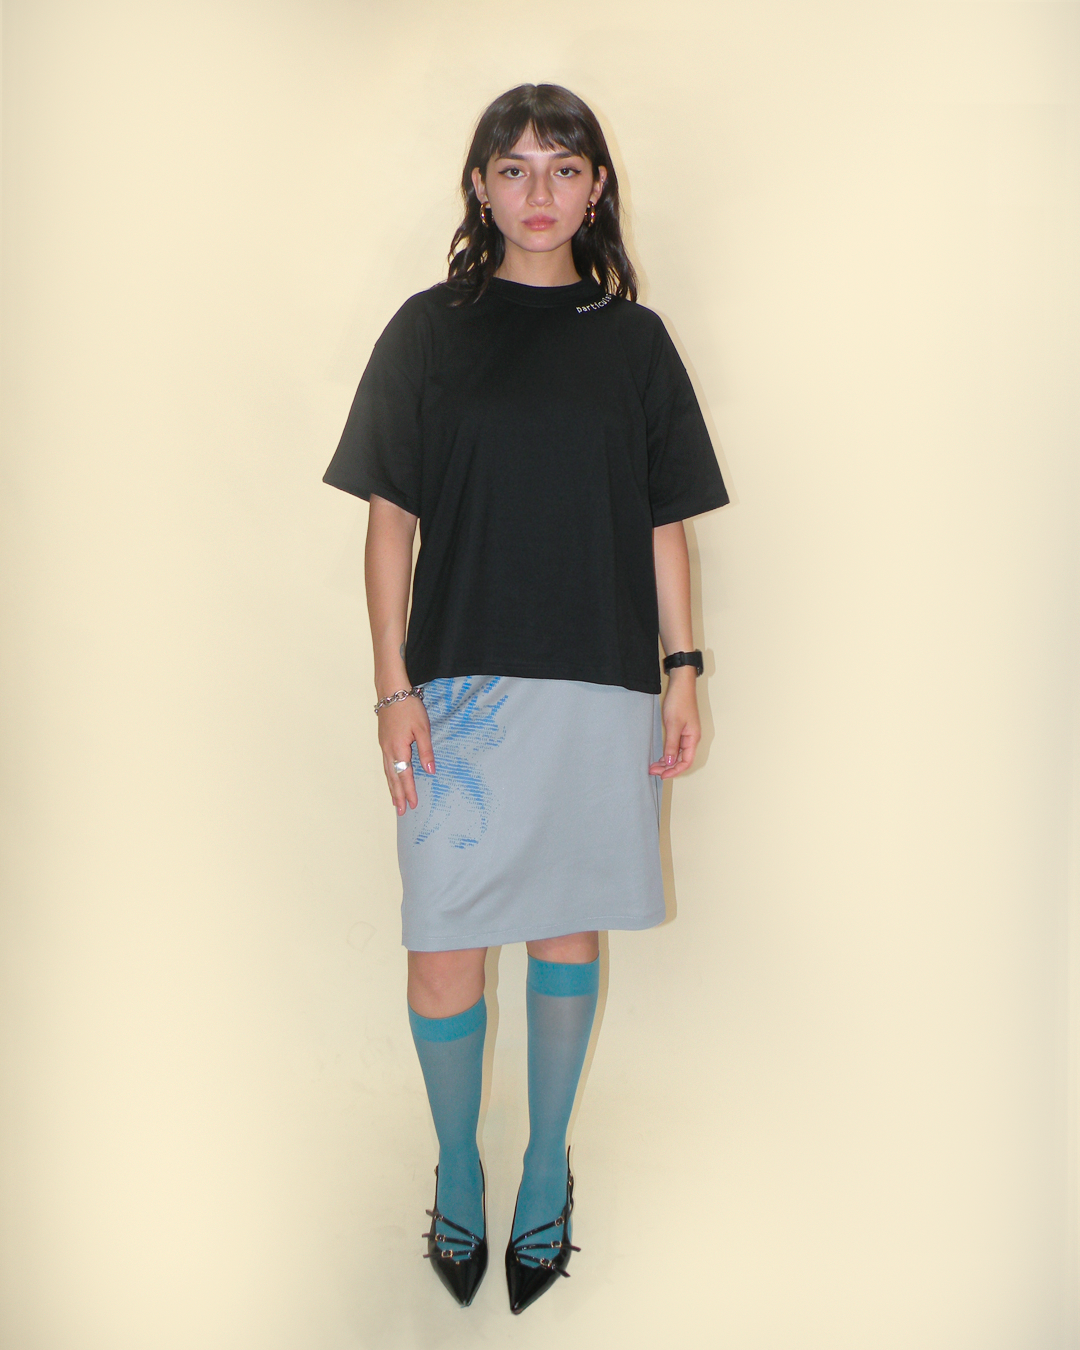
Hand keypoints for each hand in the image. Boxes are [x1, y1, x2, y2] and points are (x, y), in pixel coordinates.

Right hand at [378, 698, 434, 814]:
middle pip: (393, 778)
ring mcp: (383, 746)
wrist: (390, 691)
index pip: (405, 776)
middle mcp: (388, 750)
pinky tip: (391, 778)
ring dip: (392, 788)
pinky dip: (388, 776)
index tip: (412, 805)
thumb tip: (430, 772)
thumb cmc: (408, 708)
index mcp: (399, 749)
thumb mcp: (423, 729)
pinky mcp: (383, 741)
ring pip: (387, 772)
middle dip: (397, 795)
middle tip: (401, 811)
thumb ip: (426, 751)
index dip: (409, 791)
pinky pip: (385, 764)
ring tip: (395, 801)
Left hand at [648, 668, 700, 778]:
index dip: (675, 771)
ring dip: (666, 762)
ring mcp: (686, 735)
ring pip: (677, 755)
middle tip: (653, 771)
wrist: (680, 685)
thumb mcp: (673, 725)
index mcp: (693, 738)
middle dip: (668, 768)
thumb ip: (671, 744)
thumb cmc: (679, 702)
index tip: (662, 775)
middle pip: (681, 760)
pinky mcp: (680, 731)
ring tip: (653, 767)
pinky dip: (667, 754)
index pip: (686, 762)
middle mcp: (691, 739)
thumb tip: (670, 762)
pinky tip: (659, 758)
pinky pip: (675, 747)